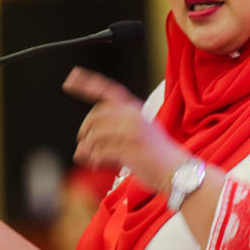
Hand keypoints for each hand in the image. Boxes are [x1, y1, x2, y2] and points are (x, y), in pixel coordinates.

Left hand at [63, 67, 187, 192]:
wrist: (178, 171)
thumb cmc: (156, 156)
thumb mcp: (138, 135)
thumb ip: (112, 135)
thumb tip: (81, 147)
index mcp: (135, 109)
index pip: (108, 90)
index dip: (88, 83)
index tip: (71, 78)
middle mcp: (133, 116)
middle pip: (95, 116)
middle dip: (84, 130)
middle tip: (81, 143)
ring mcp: (131, 131)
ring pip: (94, 135)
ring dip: (86, 148)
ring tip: (87, 158)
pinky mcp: (128, 148)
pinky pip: (99, 151)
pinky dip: (94, 159)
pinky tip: (96, 164)